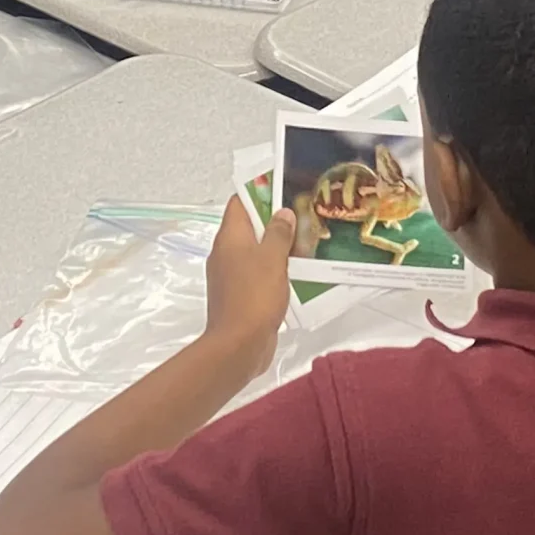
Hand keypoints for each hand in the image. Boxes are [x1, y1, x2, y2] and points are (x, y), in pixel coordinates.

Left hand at [204, 194, 295, 371]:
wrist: (239, 346)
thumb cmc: (254, 296)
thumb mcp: (271, 259)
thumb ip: (278, 233)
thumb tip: (282, 213)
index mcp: (229, 238)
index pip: (240, 203)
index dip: (260, 192)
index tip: (285, 188)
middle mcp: (226, 253)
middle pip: (250, 227)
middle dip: (275, 221)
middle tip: (304, 216)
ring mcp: (232, 276)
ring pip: (257, 252)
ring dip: (279, 248)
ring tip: (308, 242)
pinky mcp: (242, 296)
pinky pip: (260, 274)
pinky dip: (277, 270)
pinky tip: (299, 273)